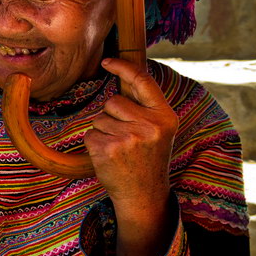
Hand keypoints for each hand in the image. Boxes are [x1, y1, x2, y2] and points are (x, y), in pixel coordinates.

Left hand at [85, 58, 177, 255]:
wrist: (144, 194)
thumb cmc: (148, 157)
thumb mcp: (159, 129)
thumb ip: (145, 106)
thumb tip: (124, 73)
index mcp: (165, 117)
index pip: (142, 81)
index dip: (123, 67)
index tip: (107, 61)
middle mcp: (150, 126)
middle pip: (113, 101)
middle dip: (113, 115)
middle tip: (127, 138)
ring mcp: (129, 138)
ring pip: (99, 117)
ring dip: (104, 130)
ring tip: (120, 148)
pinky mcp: (108, 149)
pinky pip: (90, 134)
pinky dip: (95, 143)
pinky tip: (110, 157)